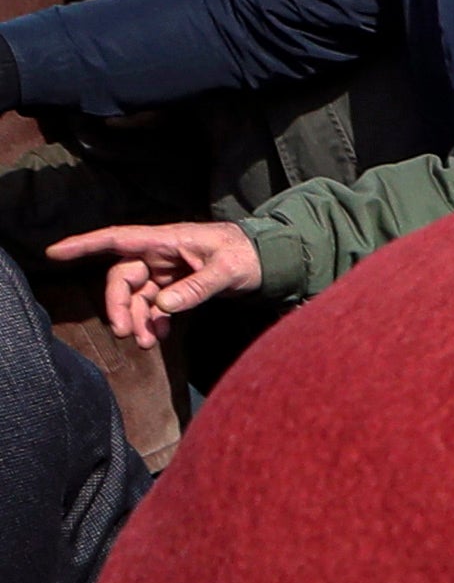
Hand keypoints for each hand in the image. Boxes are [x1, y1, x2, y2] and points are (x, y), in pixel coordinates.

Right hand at [52, 222, 262, 346]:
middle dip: (119, 305)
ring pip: (137, 295)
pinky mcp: (176, 286)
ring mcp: (167, 271)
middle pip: (123, 277)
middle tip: (124, 333)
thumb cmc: (247, 255)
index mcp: (165, 240)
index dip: (84, 245)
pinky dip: (154, 320)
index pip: (116, 239)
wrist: (269, 260)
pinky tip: (161, 336)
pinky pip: (155, 304)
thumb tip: (164, 306)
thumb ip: (197, 288)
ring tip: (146, 343)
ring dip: (136, 318)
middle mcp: (160, 254)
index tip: (54, 253)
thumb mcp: (227, 270)